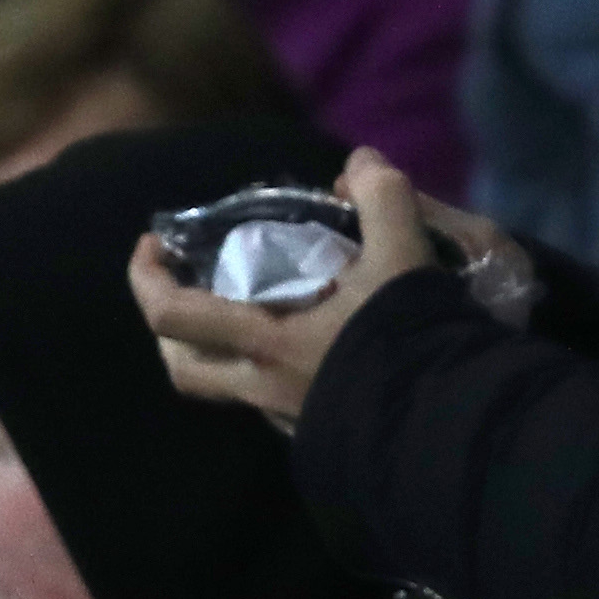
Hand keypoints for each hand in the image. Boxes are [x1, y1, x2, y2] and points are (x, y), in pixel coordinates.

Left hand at [132, 151, 514, 432]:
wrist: (452, 428)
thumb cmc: (413, 344)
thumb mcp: (403, 257)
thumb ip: (382, 198)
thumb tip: (359, 162)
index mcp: (264, 345)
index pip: (170, 315)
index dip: (146, 278)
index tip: (153, 245)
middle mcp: (261, 388)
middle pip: (183, 366)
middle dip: (169, 327)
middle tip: (185, 287)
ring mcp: (286, 418)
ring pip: (224, 389)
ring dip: (217, 351)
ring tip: (243, 311)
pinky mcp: (315, 435)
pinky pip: (267, 402)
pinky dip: (265, 370)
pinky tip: (301, 345)